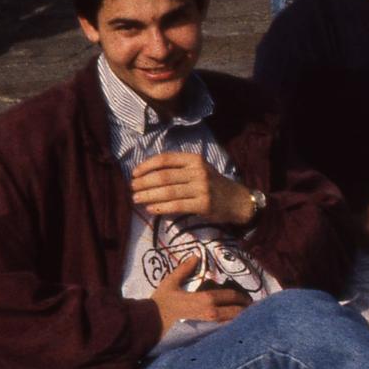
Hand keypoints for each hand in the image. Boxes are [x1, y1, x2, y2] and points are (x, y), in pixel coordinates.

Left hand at [131, 152, 255, 225]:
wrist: (236, 200)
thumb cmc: (211, 184)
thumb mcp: (198, 169)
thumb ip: (177, 169)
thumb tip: (146, 174)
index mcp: (195, 159)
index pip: (165, 159)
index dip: (147, 166)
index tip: (134, 174)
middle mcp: (199, 172)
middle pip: (164, 176)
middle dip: (144, 182)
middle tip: (132, 189)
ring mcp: (202, 188)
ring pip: (168, 192)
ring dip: (148, 196)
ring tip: (136, 199)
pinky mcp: (204, 204)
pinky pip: (177, 206)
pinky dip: (161, 207)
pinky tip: (150, 209)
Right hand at [150, 253, 250, 334]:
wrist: (148, 326)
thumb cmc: (160, 304)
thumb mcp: (170, 283)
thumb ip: (185, 269)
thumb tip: (196, 256)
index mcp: (206, 299)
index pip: (231, 296)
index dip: (242, 297)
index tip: (248, 298)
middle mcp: (211, 314)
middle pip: (237, 312)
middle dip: (246, 310)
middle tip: (252, 309)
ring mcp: (208, 328)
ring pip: (231, 325)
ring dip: (240, 321)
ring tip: (246, 319)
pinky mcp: (203, 337)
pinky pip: (221, 334)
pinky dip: (230, 330)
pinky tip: (233, 330)